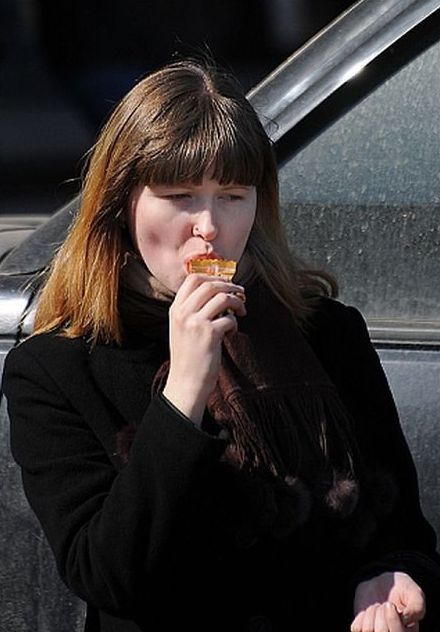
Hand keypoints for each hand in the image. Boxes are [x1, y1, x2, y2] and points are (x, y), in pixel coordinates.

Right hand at [163, 273, 245, 424]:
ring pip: (223, 297)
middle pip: (210, 284)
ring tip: (241, 311)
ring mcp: (196, 322)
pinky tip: (232, 331)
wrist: (185, 382)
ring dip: (237, 302)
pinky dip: (235, 322)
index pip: (193, 278)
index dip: (213, 276)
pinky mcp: (210, 334)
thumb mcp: (182, 329)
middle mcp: (183, 312)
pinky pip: (229, 318)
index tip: (225, 283)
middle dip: (230, 286)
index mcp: (175, 309)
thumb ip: (192, 310)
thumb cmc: (188, 356)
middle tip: (241, 294)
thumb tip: (218, 293)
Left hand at [351, 571, 424, 631]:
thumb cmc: (402, 590)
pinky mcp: (362, 631)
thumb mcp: (415, 593)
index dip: (393, 620)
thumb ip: (417, 607)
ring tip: (378, 606)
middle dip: (382, 613)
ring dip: (372, 612)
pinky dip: (361, 616)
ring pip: (368, 630)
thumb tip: (405, 620)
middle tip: (384, 604)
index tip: (391, 604)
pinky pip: (357, 628)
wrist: (384, 583)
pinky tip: (369, 611)